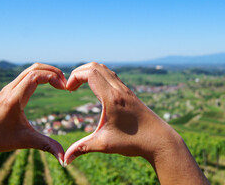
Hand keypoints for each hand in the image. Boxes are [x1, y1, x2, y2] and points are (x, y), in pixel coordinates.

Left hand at [0, 63, 66, 164]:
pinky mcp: (8, 90)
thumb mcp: (24, 141)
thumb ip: (46, 146)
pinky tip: (48, 85)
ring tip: (59, 84)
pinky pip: (26, 75)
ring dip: (47, 72)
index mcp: (14, 99)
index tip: (64, 88)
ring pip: (30, 69)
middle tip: (65, 83)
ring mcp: (9, 88)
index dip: (53, 77)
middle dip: (53, 71)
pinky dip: (40, 75)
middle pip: (35, 68)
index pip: (35, 76)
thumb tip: (64, 158)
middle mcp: (11, 89)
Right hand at [64, 62, 208, 184]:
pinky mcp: (129, 93)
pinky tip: (96, 90)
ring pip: (105, 69)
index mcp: (112, 98)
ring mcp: (126, 90)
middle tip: (71, 86)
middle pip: (96, 66)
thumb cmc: (134, 141)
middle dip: (79, 72)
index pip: (90, 73)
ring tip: (79, 85)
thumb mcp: (105, 144)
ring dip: (89, 72)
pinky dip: (99, 76)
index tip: (68, 90)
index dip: (74, 77)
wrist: (160, 140)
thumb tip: (65, 159)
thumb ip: (83, 148)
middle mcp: (119, 89)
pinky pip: (112, 76)